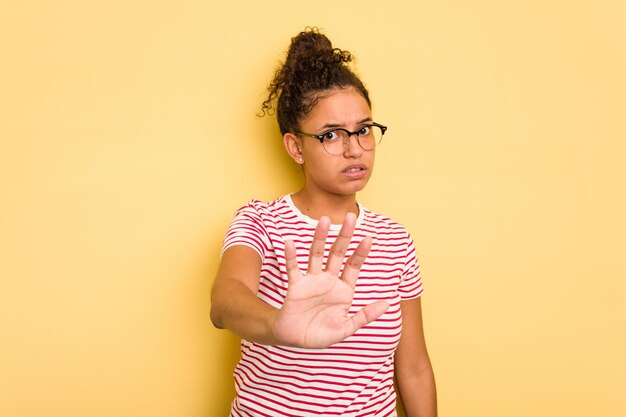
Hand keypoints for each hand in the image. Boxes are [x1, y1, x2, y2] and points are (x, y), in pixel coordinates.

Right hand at [271, 212, 388, 347]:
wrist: (294, 340)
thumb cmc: (320, 334)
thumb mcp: (346, 328)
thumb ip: (365, 316)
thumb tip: (388, 303)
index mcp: (343, 289)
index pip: (354, 266)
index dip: (361, 252)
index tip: (368, 238)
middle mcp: (328, 280)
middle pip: (337, 253)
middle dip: (344, 236)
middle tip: (350, 216)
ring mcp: (311, 281)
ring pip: (316, 255)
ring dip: (320, 238)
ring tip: (324, 220)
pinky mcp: (296, 286)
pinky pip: (293, 268)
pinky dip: (292, 256)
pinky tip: (290, 243)